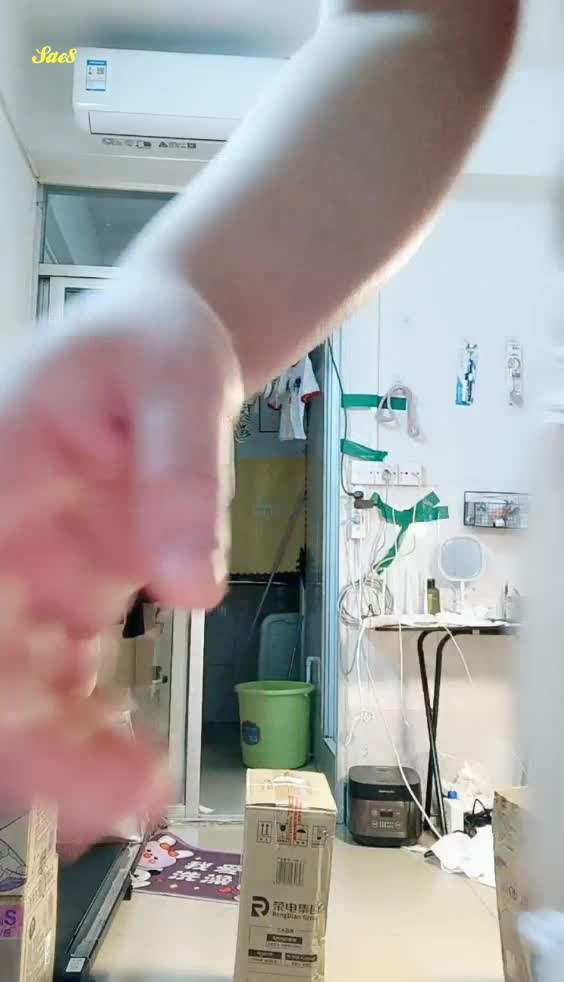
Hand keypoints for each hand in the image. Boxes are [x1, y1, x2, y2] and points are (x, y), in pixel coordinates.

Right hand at [0, 270, 242, 841]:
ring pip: (17, 686)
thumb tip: (192, 585)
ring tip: (141, 792)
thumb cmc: (153, 341)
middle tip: (122, 801)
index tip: (39, 742)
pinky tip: (134, 757)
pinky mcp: (62, 592)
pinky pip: (59, 676)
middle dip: (37, 746)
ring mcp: (23, 572)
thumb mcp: (180, 380)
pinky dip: (89, 727)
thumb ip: (182, 475)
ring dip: (63, 753)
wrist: (162, 343)